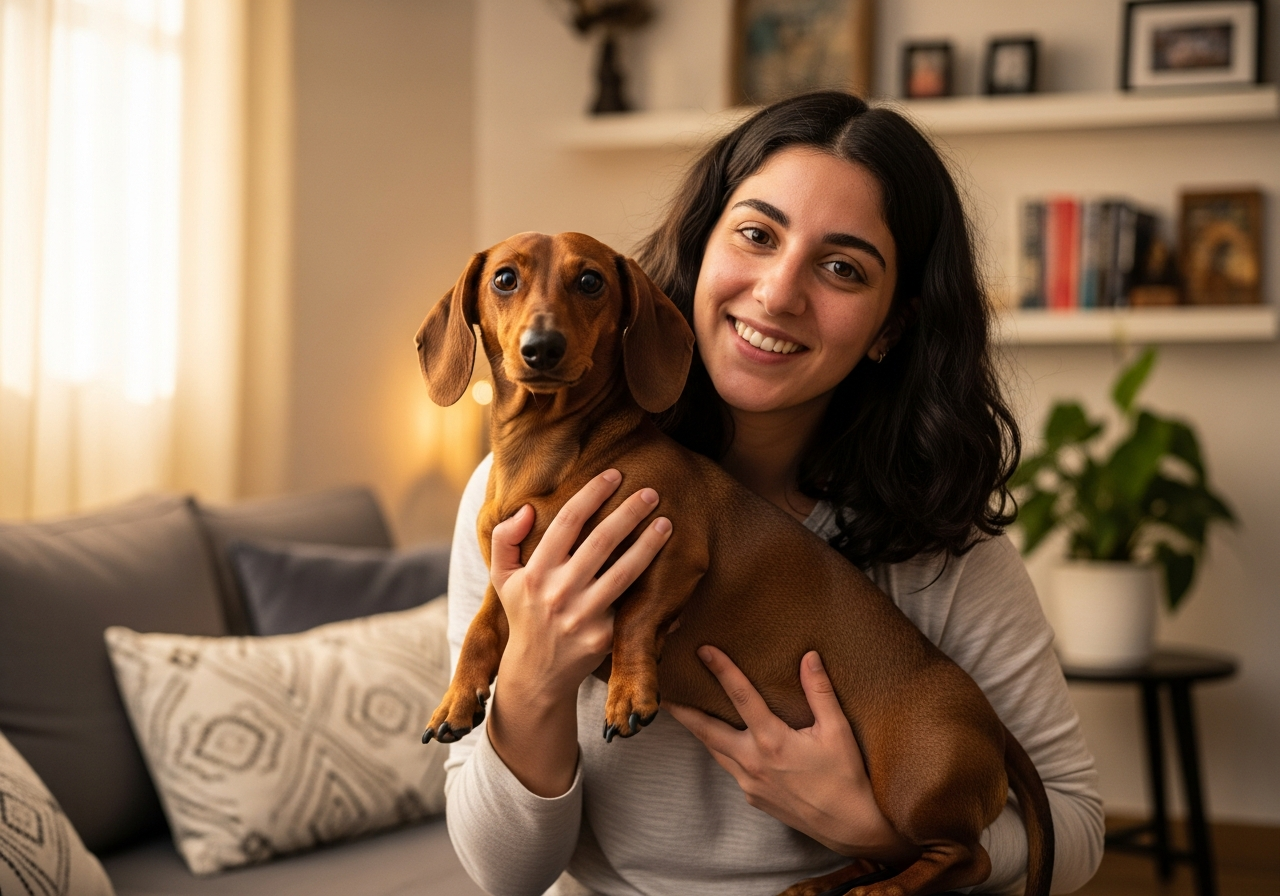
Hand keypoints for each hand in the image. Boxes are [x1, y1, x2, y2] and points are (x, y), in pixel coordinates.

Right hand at [485, 469, 671, 796]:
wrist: (536, 673)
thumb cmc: (524, 614)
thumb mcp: (503, 578)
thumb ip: (505, 539)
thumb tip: (525, 509)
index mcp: (535, 572)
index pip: (567, 522)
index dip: (592, 494)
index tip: (614, 475)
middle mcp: (558, 592)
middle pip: (601, 542)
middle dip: (629, 512)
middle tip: (651, 492)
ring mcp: (582, 615)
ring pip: (623, 571)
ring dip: (648, 544)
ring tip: (667, 524)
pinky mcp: (603, 636)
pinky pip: (631, 602)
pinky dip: (652, 584)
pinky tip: (669, 566)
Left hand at [665, 647, 916, 864]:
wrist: (849, 828)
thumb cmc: (846, 778)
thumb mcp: (838, 731)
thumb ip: (820, 692)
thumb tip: (809, 657)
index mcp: (773, 741)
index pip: (741, 696)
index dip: (722, 670)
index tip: (703, 651)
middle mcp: (753, 762)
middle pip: (707, 730)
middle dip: (683, 710)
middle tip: (663, 693)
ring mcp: (749, 782)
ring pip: (715, 750)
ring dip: (699, 730)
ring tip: (683, 712)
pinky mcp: (753, 797)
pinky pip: (730, 768)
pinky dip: (720, 750)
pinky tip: (722, 741)